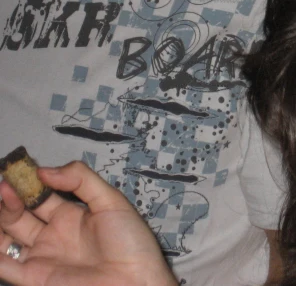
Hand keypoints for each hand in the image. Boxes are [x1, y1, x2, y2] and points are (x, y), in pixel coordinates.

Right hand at [0, 161, 177, 285]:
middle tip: (6, 184)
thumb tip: (42, 170)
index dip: (29, 182)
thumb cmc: (129, 240)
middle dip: (10, 197)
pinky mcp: (33, 278)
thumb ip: (80, 180)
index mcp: (71, 215)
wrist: (135, 281)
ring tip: (3, 199)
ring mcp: (41, 256)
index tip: (18, 169)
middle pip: (20, 213)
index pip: (42, 194)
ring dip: (0, 218)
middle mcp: (52, 234)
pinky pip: (5, 265)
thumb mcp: (111, 201)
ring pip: (7, 236)